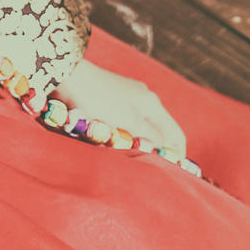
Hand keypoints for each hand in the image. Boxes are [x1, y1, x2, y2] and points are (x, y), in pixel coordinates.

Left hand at [51, 58, 195, 167]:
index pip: (176, 134)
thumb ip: (149, 136)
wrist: (70, 78)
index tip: (177, 172)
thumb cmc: (100, 101)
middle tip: (158, 168)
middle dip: (161, 149)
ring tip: (140, 158)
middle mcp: (145, 98)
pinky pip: (129, 121)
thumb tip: (165, 148)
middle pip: (161, 130)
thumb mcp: (128, 122)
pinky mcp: (113, 97)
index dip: (179, 154)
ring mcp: (129, 96)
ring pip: (144, 126)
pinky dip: (130, 134)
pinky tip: (123, 142)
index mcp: (153, 104)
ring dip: (144, 142)